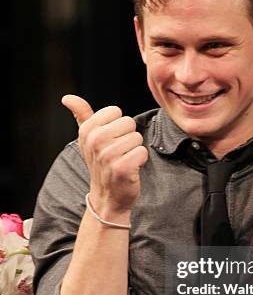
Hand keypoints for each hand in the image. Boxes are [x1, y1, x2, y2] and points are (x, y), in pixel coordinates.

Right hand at [61, 95, 147, 213]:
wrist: (107, 196)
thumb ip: (81, 115)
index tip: (110, 140)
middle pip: (129, 122)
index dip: (117, 126)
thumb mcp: (88, 138)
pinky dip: (140, 161)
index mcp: (87, 130)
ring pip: (137, 137)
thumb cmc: (101, 163)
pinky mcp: (123, 167)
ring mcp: (108, 155)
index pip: (115, 111)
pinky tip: (130, 169)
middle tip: (118, 152)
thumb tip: (68, 98)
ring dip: (134, 150)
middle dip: (128, 137)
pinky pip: (142, 152)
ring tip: (123, 160)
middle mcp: (95, 141)